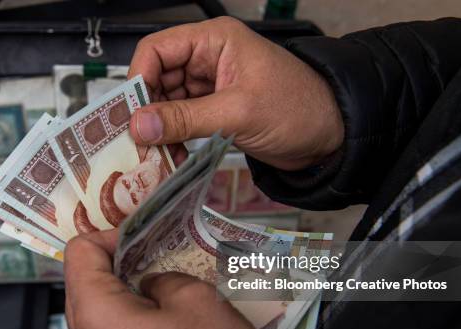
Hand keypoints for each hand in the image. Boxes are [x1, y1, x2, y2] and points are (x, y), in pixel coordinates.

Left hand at [64, 230, 257, 328]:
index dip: (109, 236)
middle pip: (82, 283)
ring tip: (161, 290)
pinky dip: (127, 320)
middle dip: (114, 264)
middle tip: (152, 258)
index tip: (141, 238)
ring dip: (122, 293)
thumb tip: (150, 286)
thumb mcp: (193, 298)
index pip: (79, 253)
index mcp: (95, 315)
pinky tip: (161, 320)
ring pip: (96, 314)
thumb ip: (162, 278)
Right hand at [128, 17, 343, 170]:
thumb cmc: (299, 108)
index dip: (139, 79)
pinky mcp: (214, 110)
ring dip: (159, 129)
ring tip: (156, 154)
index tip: (131, 114)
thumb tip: (140, 124)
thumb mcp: (239, 112)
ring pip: (166, 103)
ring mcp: (209, 86)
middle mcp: (207, 59)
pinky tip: (172, 155)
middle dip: (147, 110)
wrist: (329, 135)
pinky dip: (173, 138)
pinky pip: (181, 120)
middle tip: (138, 141)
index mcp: (214, 41)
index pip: (158, 50)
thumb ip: (187, 118)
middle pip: (157, 78)